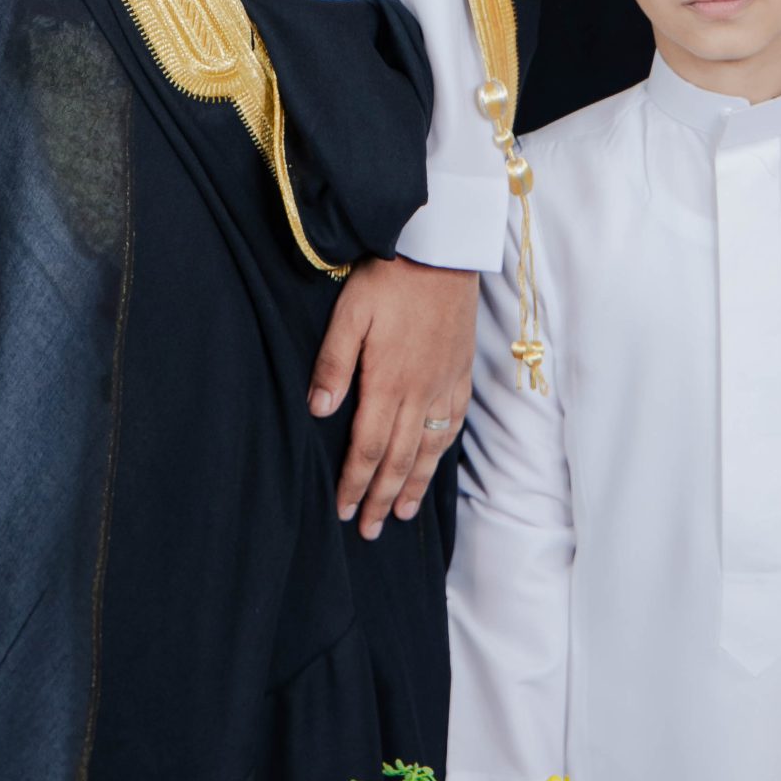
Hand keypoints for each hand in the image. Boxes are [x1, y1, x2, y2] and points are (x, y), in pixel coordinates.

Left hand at [308, 256, 476, 539]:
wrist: (441, 251)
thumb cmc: (389, 278)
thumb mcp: (350, 314)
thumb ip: (334, 364)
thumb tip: (319, 412)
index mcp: (388, 383)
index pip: (369, 448)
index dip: (355, 482)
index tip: (342, 510)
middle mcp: (420, 393)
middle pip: (400, 459)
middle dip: (381, 498)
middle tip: (367, 530)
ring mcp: (445, 384)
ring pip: (429, 449)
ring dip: (414, 485)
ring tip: (400, 514)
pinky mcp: (461, 371)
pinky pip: (454, 423)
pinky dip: (442, 452)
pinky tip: (434, 462)